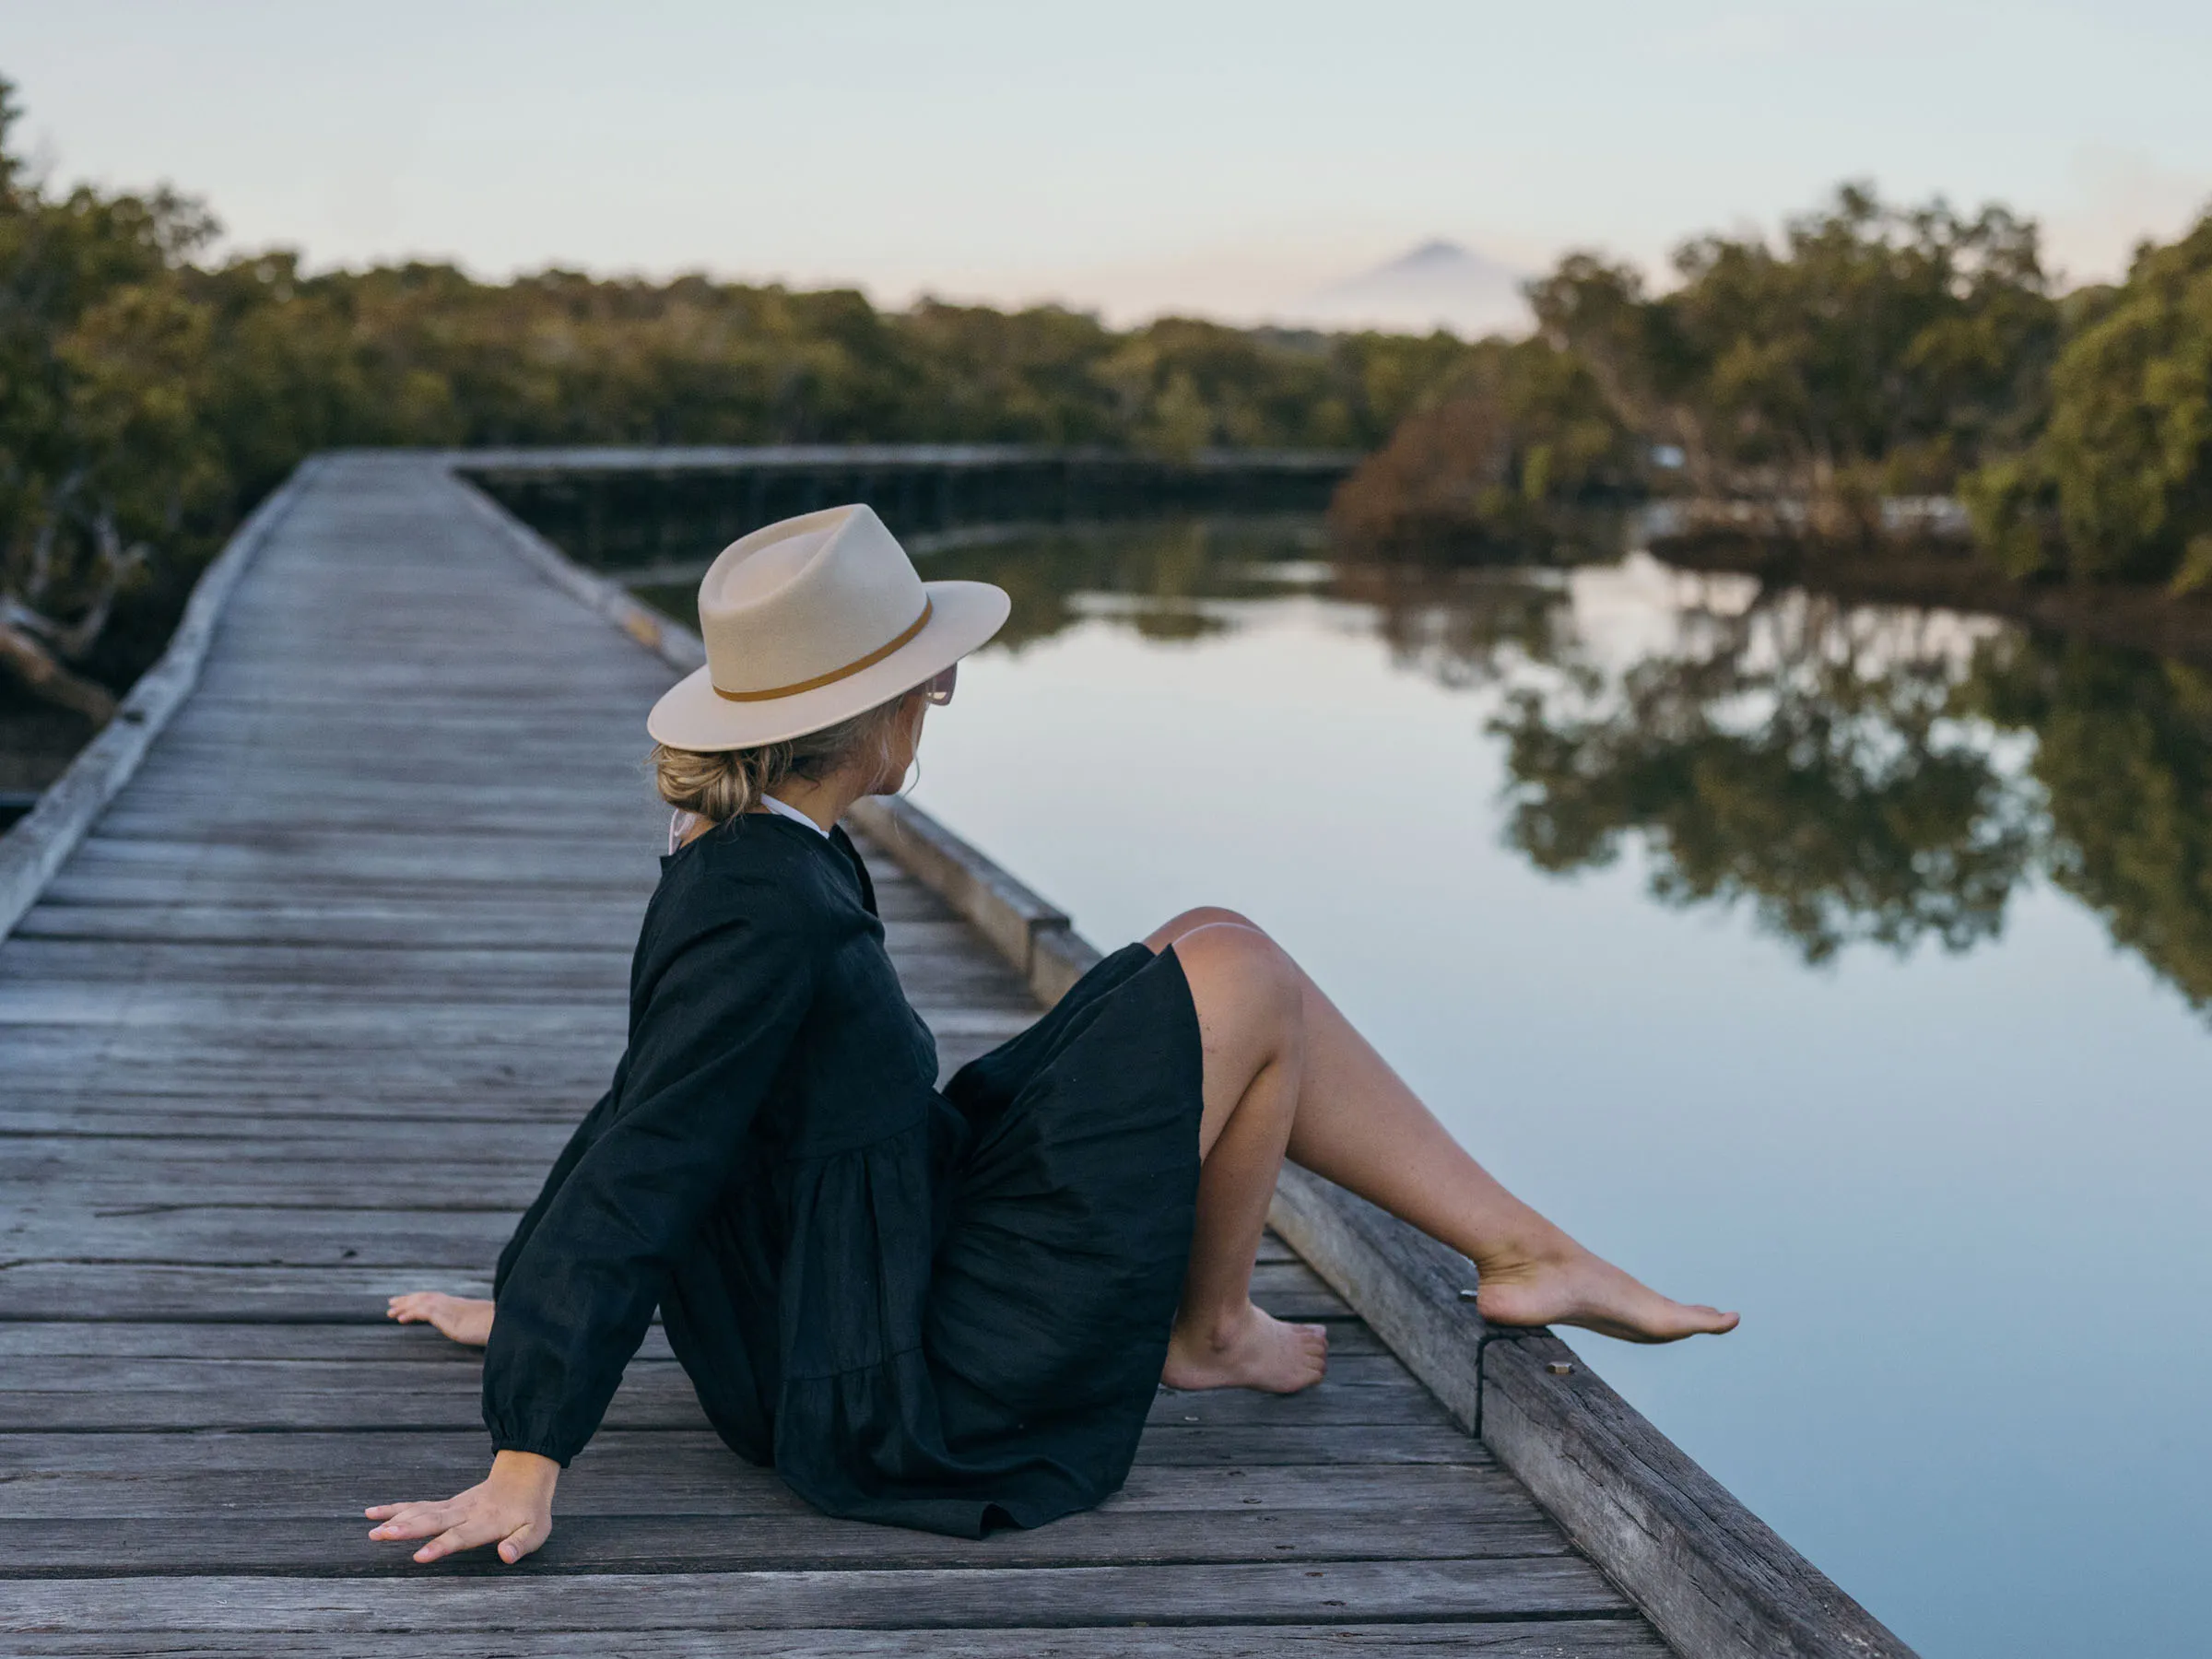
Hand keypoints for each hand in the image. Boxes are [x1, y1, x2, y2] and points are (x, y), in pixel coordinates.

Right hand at [366, 1451, 557, 1563]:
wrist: (524, 1477)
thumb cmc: (530, 1511)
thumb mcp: (536, 1530)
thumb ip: (521, 1544)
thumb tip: (506, 1556)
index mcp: (486, 1522)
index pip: (460, 1536)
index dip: (441, 1546)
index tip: (419, 1556)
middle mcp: (465, 1513)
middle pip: (433, 1521)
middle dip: (408, 1530)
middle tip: (383, 1536)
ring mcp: (453, 1506)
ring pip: (421, 1512)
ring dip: (396, 1521)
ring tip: (372, 1532)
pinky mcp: (445, 1504)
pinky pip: (417, 1506)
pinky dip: (395, 1509)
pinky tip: (372, 1514)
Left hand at [386, 1291, 493, 1345]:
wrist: (502, 1322)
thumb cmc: (497, 1326)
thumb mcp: (486, 1325)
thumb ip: (479, 1326)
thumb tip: (483, 1331)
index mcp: (460, 1305)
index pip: (436, 1298)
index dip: (422, 1299)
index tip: (410, 1300)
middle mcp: (452, 1302)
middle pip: (425, 1296)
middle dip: (408, 1299)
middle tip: (392, 1302)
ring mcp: (447, 1307)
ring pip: (420, 1302)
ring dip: (404, 1306)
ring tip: (390, 1311)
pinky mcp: (444, 1314)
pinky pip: (422, 1311)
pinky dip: (409, 1313)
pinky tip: (400, 1319)